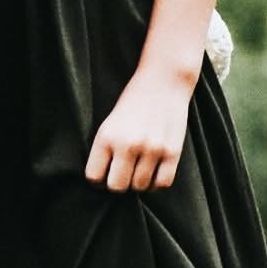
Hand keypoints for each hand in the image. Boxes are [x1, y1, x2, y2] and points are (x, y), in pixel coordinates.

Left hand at [84, 65, 192, 192]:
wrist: (163, 80)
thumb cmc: (134, 101)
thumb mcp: (110, 121)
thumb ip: (106, 149)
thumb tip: (103, 180)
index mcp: (107, 136)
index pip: (94, 176)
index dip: (98, 178)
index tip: (104, 173)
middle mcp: (128, 145)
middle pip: (116, 187)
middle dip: (118, 183)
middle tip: (123, 172)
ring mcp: (152, 149)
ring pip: (140, 187)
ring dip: (139, 181)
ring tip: (140, 167)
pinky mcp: (172, 152)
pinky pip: (162, 183)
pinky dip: (157, 182)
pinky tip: (154, 170)